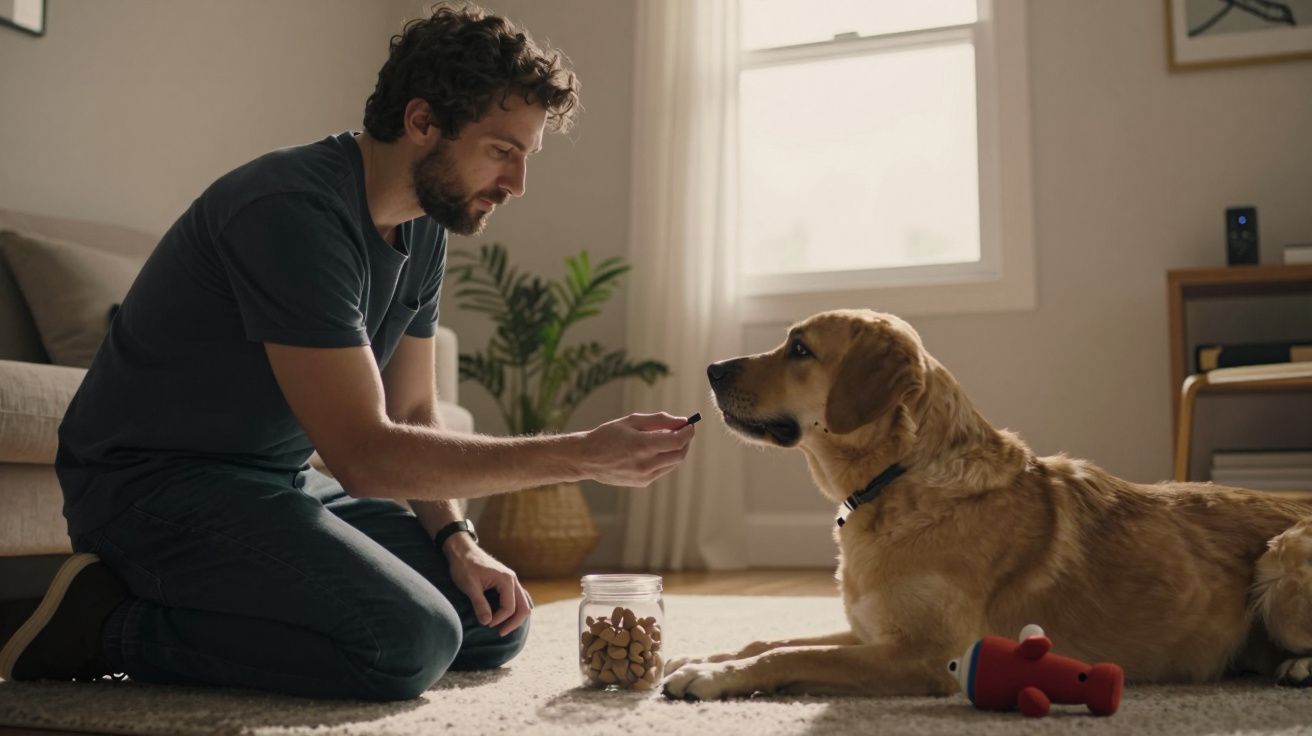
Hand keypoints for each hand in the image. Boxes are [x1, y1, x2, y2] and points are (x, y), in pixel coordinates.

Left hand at [444, 535, 531, 636]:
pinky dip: (512, 610)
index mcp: (506, 580)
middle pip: (523, 607)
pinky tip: (502, 616)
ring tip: (502, 628)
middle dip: (514, 623)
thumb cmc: (464, 566)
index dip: (499, 619)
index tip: (485, 624)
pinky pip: (516, 599)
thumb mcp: (470, 586)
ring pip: (522, 603)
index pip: (509, 607)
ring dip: (514, 617)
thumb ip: (480, 604)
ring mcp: (511, 580)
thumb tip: (487, 623)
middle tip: (501, 634)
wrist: (461, 550)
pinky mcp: (505, 582)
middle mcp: (513, 580)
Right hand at [578, 412, 695, 487]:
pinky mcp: (642, 483)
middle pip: (679, 455)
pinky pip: (661, 471)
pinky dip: (663, 460)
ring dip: (675, 451)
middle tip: (683, 432)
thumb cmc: (608, 435)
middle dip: (685, 442)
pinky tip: (652, 451)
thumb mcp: (632, 421)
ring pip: (672, 464)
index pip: (677, 441)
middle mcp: (645, 464)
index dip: (688, 432)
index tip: (690, 425)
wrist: (587, 458)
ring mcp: (644, 476)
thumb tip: (681, 421)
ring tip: (666, 439)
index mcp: (642, 445)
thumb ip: (659, 420)